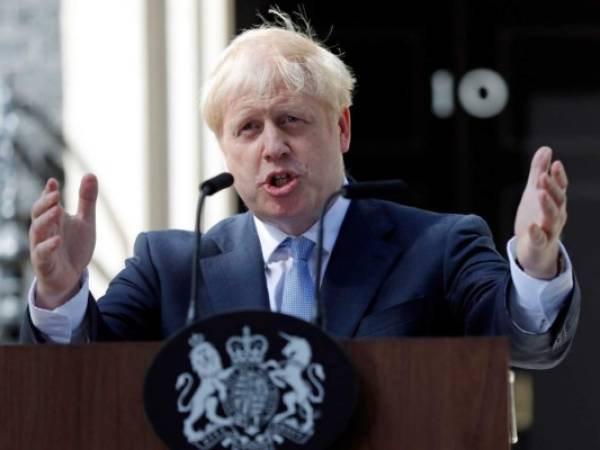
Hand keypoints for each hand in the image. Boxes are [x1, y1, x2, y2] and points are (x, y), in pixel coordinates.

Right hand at [29, 174, 97, 308]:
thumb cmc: (74, 247)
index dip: (48, 192)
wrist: (71, 277)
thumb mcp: (85, 221)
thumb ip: (86, 200)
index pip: (47, 202)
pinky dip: (48, 246)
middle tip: (55, 194)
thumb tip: (90, 173)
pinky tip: (57, 239)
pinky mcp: (44, 263)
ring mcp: (42, 247)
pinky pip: (42, 254)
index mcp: (53, 219)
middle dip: (45, 203)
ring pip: (37, 231)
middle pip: (38, 214)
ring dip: (45, 220)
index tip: (53, 181)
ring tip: (57, 210)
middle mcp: (45, 231)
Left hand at [514, 147, 567, 278]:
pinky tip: (532, 225)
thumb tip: (546, 149)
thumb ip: (539, 171)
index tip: (555, 163)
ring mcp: (550, 230)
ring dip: (547, 205)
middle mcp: (556, 215)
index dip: (558, 176)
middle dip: (551, 188)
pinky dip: (537, 232)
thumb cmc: (536, 217)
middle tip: (542, 176)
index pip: (560, 187)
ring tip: (539, 193)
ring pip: (553, 217)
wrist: (534, 250)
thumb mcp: (535, 192)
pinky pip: (540, 238)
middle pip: (558, 200)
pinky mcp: (540, 244)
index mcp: (556, 202)